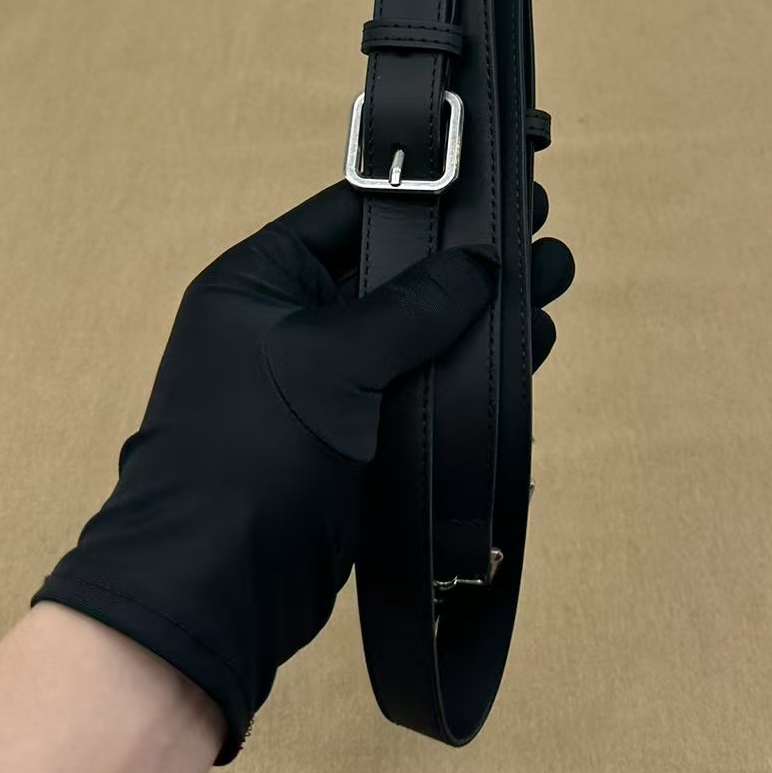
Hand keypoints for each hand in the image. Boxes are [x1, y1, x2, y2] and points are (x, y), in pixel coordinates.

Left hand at [34, 180, 573, 761]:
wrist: (217, 588)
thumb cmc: (251, 454)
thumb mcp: (333, 361)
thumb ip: (412, 306)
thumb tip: (482, 262)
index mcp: (260, 279)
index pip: (351, 211)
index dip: (426, 195)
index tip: (494, 184)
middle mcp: (289, 321)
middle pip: (394, 271)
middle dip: (468, 257)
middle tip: (541, 231)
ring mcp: (324, 385)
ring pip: (417, 333)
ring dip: (482, 314)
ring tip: (554, 284)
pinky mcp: (354, 440)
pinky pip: (420, 388)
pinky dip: (471, 371)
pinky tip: (530, 351)